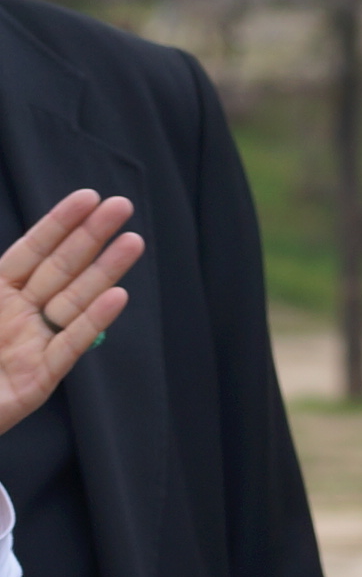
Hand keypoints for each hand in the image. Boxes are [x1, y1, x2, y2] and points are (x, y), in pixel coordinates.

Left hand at [0, 191, 142, 436]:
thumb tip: (12, 252)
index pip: (32, 251)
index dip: (59, 224)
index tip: (88, 197)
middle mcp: (17, 314)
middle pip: (61, 268)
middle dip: (91, 236)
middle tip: (122, 207)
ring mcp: (32, 343)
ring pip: (74, 300)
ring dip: (106, 270)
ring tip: (133, 242)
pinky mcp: (40, 378)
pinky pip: (70, 344)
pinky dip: (94, 321)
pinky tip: (117, 297)